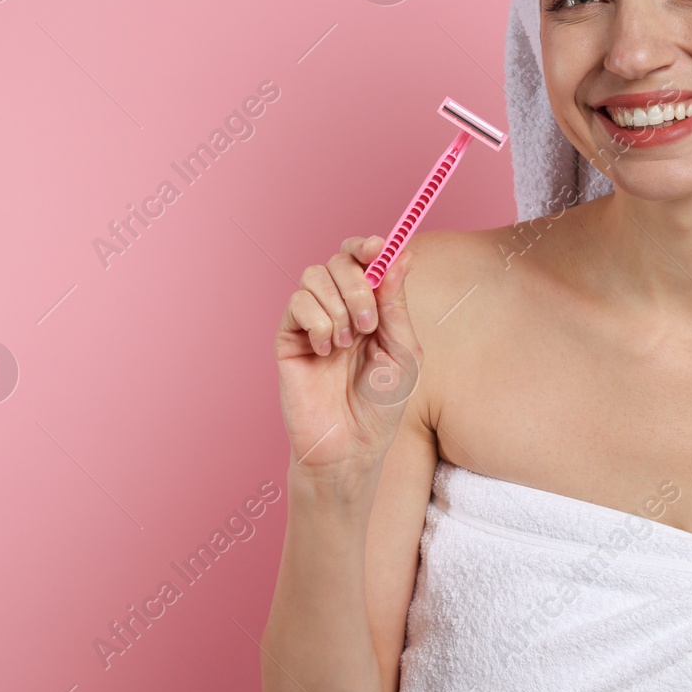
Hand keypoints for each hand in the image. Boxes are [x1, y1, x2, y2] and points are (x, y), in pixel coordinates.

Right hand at [273, 236, 422, 480]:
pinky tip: (326, 352)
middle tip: (369, 324)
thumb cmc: (381, 404)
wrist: (352, 445)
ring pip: (313, 275)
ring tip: (348, 343)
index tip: (380, 247)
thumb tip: (402, 254)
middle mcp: (340, 306)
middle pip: (339, 259)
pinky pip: (297, 303)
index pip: (363, 257)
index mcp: (371, 305)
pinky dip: (317, 323)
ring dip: (338, 306)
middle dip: (357, 285)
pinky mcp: (288, 337)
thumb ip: (397, 303)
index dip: (369, 246)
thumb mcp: (403, 350)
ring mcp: (311, 320)